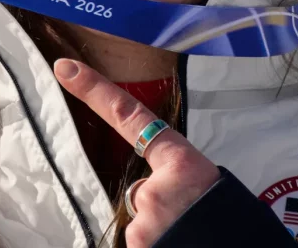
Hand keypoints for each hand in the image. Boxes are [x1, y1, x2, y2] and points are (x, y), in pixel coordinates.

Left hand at [54, 59, 220, 247]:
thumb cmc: (232, 221)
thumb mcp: (208, 187)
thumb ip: (175, 178)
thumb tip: (156, 193)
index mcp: (181, 163)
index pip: (128, 116)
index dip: (94, 90)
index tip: (66, 68)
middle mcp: (154, 188)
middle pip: (140, 190)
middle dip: (157, 206)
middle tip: (188, 218)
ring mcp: (144, 219)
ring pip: (140, 220)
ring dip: (159, 230)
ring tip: (187, 235)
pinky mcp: (137, 244)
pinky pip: (140, 241)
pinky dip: (155, 244)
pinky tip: (177, 243)